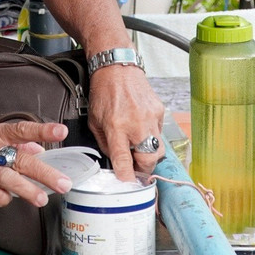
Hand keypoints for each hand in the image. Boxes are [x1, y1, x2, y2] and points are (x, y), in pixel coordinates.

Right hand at [0, 121, 71, 207]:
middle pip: (21, 160)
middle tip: (64, 183)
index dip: (42, 131)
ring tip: (42, 199)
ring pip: (8, 180)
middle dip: (45, 173)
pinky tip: (11, 199)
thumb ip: (14, 141)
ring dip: (27, 191)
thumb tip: (38, 147)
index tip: (61, 132)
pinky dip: (4, 198)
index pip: (22, 130)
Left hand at [87, 65, 166, 182]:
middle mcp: (136, 123)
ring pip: (159, 149)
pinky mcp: (159, 111)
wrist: (117, 68)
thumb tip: (116, 161)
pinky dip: (151, 137)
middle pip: (148, 159)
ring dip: (149, 155)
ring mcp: (150, 117)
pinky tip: (141, 129)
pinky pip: (159, 133)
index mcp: (116, 127)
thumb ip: (105, 143)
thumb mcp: (94, 121)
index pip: (124, 160)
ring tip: (139, 151)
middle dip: (143, 170)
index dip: (127, 177)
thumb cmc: (103, 93)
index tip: (129, 186)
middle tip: (135, 169)